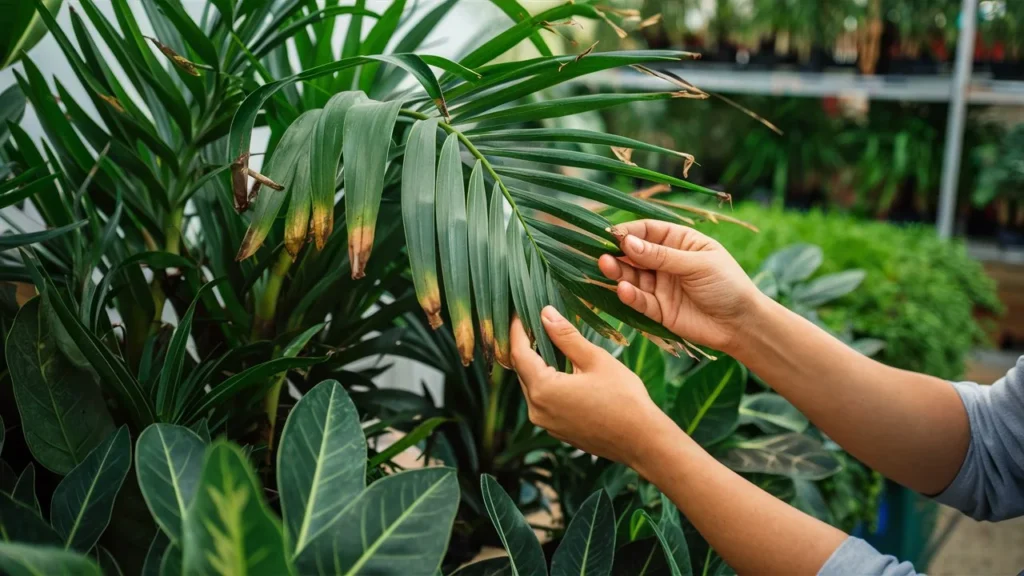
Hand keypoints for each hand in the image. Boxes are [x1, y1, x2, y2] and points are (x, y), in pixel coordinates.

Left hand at [510, 307, 671, 465]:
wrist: (642, 440)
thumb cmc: (623, 398)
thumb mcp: (595, 359)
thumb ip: (566, 336)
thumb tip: (545, 313)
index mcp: (543, 390)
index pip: (519, 352)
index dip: (517, 330)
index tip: (517, 312)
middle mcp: (537, 410)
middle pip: (523, 370)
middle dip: (527, 345)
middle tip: (535, 321)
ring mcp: (546, 423)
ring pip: (532, 386)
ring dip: (537, 364)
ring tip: (549, 341)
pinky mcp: (557, 430)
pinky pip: (543, 401)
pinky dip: (547, 382)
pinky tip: (562, 369)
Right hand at [600, 220, 761, 352]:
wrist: (742, 324)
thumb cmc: (727, 285)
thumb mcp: (697, 264)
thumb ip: (662, 256)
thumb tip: (628, 242)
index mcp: (680, 242)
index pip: (649, 231)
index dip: (630, 231)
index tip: (611, 233)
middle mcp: (666, 262)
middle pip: (635, 253)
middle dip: (618, 252)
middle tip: (601, 251)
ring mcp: (661, 286)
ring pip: (632, 276)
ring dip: (618, 271)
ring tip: (605, 266)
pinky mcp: (658, 310)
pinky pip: (639, 300)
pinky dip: (629, 295)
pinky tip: (623, 289)